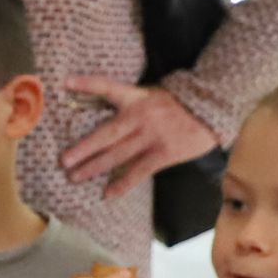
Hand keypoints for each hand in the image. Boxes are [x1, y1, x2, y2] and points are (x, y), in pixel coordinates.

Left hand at [59, 77, 220, 196]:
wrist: (214, 109)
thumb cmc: (180, 104)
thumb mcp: (154, 95)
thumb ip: (131, 103)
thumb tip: (103, 113)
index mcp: (138, 98)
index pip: (109, 88)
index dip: (88, 84)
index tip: (66, 83)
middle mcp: (141, 116)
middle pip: (106, 134)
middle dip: (83, 148)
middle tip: (63, 160)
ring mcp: (152, 136)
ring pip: (118, 155)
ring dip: (95, 167)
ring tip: (74, 177)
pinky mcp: (164, 153)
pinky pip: (138, 171)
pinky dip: (122, 184)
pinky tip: (107, 194)